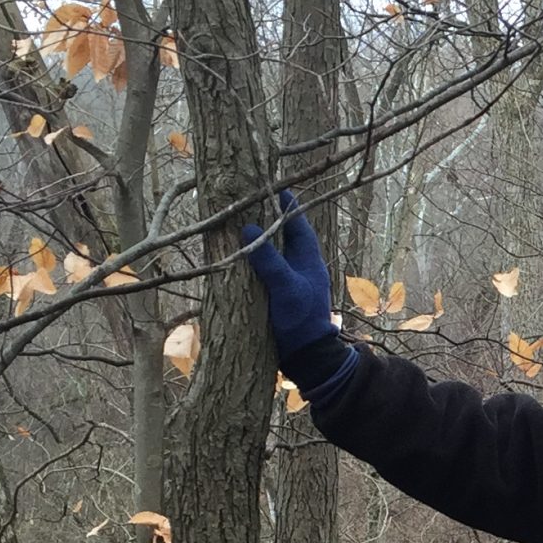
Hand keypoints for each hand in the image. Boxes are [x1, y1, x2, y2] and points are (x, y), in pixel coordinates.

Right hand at [238, 190, 343, 371]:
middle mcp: (299, 266)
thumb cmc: (301, 319)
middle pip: (282, 234)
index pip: (298, 223)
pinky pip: (262, 269)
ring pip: (271, 251)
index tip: (272, 185)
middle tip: (247, 199)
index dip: (286, 204)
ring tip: (235, 220)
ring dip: (256, 238)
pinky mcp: (276, 294)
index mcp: (308, 259)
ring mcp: (288, 280)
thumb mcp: (285, 286)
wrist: (306, 357)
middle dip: (266, 217)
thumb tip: (247, 228)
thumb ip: (268, 259)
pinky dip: (250, 259)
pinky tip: (234, 254)